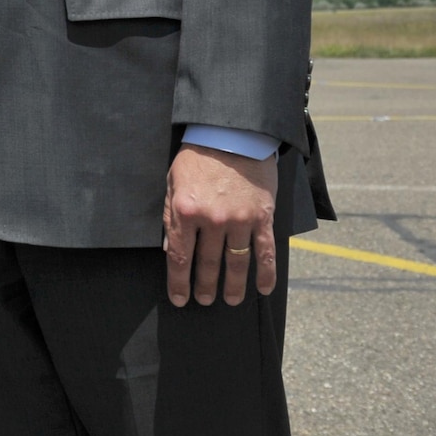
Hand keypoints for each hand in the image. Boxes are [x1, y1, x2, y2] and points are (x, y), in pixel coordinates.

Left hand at [164, 142, 277, 305]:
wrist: (232, 134)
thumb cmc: (198, 156)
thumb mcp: (173, 182)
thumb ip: (170, 216)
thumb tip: (170, 248)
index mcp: (185, 211)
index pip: (179, 256)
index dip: (179, 281)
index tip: (179, 298)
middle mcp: (212, 220)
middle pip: (207, 263)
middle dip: (204, 286)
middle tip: (204, 301)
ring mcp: (239, 220)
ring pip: (236, 263)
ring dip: (233, 286)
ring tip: (231, 300)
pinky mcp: (262, 217)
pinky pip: (265, 251)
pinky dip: (266, 273)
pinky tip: (263, 289)